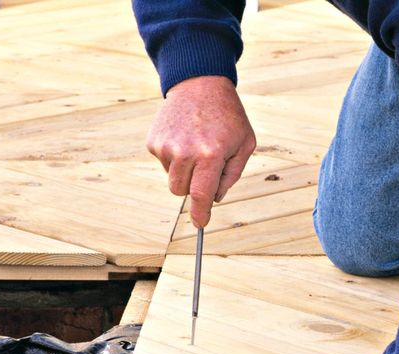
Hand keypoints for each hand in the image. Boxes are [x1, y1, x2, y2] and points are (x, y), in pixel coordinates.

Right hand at [146, 75, 255, 226]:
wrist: (199, 83)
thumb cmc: (228, 116)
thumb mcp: (245, 144)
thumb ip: (232, 175)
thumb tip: (214, 199)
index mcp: (211, 154)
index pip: (201, 194)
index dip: (200, 213)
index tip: (200, 224)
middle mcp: (185, 151)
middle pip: (182, 192)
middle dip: (193, 187)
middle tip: (205, 166)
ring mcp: (166, 146)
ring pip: (172, 180)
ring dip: (184, 172)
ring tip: (196, 146)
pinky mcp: (154, 141)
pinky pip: (164, 164)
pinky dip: (174, 157)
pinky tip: (184, 138)